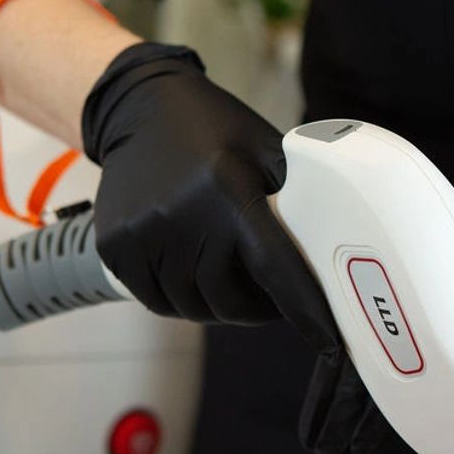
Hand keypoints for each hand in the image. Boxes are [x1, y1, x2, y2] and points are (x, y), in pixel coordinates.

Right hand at [83, 41, 339, 345]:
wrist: (139, 108)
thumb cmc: (216, 132)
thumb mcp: (268, 150)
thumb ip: (297, 199)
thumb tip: (338, 251)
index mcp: (228, 189)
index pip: (276, 269)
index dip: (306, 312)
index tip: (332, 345)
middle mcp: (181, 216)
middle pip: (230, 302)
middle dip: (257, 308)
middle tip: (269, 292)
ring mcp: (143, 234)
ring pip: (193, 308)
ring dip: (217, 304)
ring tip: (226, 270)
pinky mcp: (116, 248)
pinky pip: (159, 302)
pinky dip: (181, 297)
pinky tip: (191, 267)